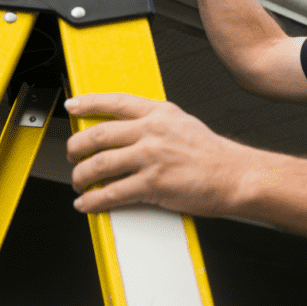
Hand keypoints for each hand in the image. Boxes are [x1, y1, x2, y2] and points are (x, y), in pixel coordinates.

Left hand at [66, 93, 247, 215]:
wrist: (235, 175)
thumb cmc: (211, 154)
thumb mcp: (183, 123)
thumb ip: (155, 122)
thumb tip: (127, 130)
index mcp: (159, 112)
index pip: (115, 102)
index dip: (88, 103)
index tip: (72, 106)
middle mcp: (153, 131)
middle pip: (98, 135)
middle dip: (75, 147)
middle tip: (72, 155)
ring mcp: (152, 157)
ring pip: (98, 164)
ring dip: (80, 177)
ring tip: (79, 183)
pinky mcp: (153, 184)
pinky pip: (112, 193)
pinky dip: (93, 201)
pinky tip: (87, 203)